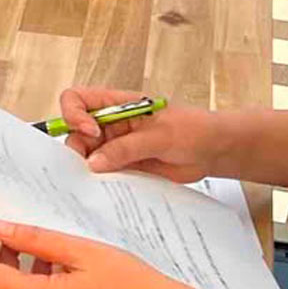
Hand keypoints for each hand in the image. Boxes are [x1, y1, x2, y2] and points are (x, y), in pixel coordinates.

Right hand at [53, 92, 223, 180]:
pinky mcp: (124, 166)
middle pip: (76, 132)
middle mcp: (112, 124)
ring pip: (88, 156)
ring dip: (89, 169)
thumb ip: (126, 147)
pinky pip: (104, 174)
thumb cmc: (193, 129)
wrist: (213, 151)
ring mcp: (117, 146)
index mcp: (117, 104)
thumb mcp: (159, 135)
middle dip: (78, 148)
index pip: (78, 99)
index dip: (75, 114)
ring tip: (102, 180)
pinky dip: (103, 183)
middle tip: (88, 166)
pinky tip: (111, 189)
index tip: (90, 131)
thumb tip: (94, 162)